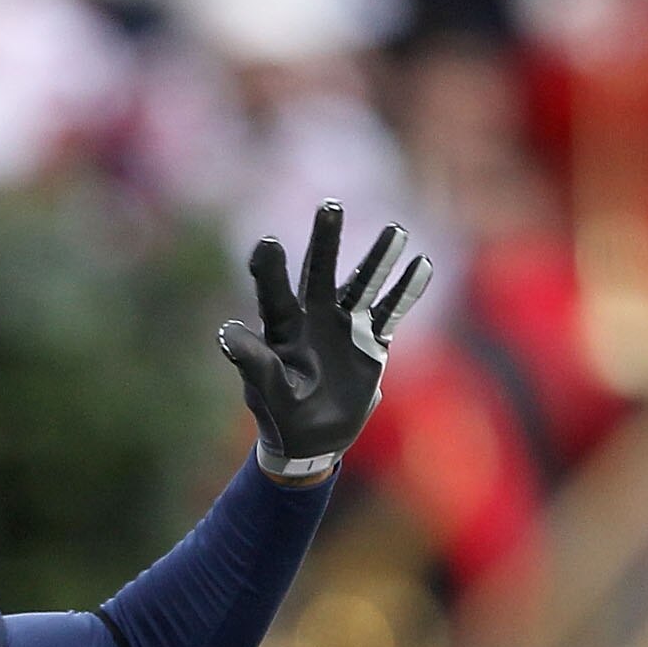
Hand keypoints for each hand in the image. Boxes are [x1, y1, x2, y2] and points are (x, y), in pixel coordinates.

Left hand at [218, 201, 432, 480]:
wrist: (313, 441)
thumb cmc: (281, 417)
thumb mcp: (267, 393)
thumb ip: (254, 363)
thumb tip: (226, 332)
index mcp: (282, 331)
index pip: (275, 295)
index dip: (270, 270)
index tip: (266, 242)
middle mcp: (313, 319)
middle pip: (321, 273)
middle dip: (326, 241)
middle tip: (330, 205)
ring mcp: (344, 327)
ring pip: (362, 285)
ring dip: (378, 259)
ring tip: (395, 229)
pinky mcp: (371, 342)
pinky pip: (391, 311)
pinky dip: (406, 291)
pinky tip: (422, 265)